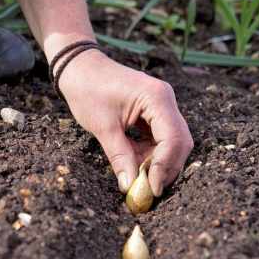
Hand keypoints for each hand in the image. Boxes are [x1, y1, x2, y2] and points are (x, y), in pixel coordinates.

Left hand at [57, 49, 192, 195]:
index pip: (173, 138)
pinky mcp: (153, 113)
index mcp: (157, 98)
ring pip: (171, 143)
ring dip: (157, 163)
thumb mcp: (103, 127)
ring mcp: (161, 106)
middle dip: (165, 168)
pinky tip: (134, 163)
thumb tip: (130, 186)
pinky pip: (159, 138)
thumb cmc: (88, 91)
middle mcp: (165, 100)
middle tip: (148, 190)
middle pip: (179, 142)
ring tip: (137, 178)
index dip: (165, 167)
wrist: (79, 68)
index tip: (152, 189)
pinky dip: (149, 154)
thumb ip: (120, 157)